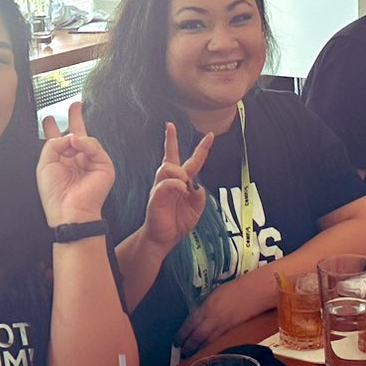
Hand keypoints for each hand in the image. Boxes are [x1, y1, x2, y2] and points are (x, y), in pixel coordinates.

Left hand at [37, 101, 114, 224]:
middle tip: (75, 104)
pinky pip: (94, 146)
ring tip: (68, 143)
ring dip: (73, 138)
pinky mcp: (104, 165)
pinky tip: (76, 144)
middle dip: (75, 118)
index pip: (59, 141)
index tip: (47, 118)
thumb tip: (69, 135)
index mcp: (62, 162)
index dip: (53, 129)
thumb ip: (53, 144)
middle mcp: (77, 160)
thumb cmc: (55, 194)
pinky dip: (84, 143)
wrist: (70, 211)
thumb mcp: (45, 164)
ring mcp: (91, 162)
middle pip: (77, 134)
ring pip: (84, 138)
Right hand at [141, 123, 213, 250]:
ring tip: (184, 183)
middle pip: (170, 156)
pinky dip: (176, 185)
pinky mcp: (155, 196)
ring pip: (168, 167)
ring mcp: (161, 187)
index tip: (210, 135)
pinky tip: (182, 191)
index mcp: (182, 182)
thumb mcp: (196, 209)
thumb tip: (196, 185)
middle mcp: (170, 181)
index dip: (201, 148)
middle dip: (170, 140)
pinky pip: (166, 184)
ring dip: (179, 172)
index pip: (192, 160)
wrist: (163, 238)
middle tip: (170, 126)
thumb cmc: (178, 222)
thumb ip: (199, 196)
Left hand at [177, 271, 273, 355]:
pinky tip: (207, 351)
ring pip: (207, 341)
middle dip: (188, 346)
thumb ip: (205, 306)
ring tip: (191, 355)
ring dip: (198, 349)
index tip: (176, 341)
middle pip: (197, 336)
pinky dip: (211, 347)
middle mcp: (213, 317)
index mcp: (206, 306)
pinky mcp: (232, 330)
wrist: (253, 291)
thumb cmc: (235, 289)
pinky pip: (219, 341)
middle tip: (181, 352)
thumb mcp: (215, 294)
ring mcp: (223, 325)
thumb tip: (197, 316)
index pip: (190, 323)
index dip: (182, 334)